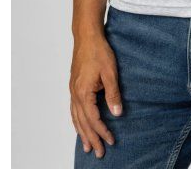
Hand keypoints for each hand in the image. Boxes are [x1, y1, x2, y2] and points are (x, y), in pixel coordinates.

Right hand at [69, 34, 122, 157]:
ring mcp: (73, 91)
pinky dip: (77, 122)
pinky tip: (80, 126)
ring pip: (76, 118)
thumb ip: (113, 94)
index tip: (111, 141)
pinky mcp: (74, 87)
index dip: (102, 131)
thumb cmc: (99, 52)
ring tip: (88, 146)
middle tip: (99, 153)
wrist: (86, 37)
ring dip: (82, 133)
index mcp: (83, 92)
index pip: (93, 118)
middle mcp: (75, 94)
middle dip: (92, 138)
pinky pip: (74, 110)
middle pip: (83, 122)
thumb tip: (117, 113)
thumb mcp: (110, 73)